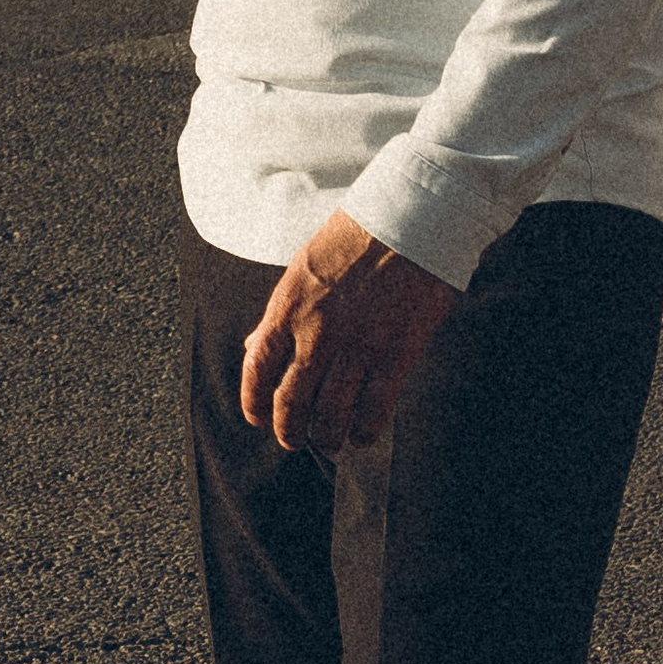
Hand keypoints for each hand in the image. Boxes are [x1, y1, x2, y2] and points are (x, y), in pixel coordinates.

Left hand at [239, 210, 458, 453]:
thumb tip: (253, 347)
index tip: (257, 418)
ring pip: (332, 415)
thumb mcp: (302, 269)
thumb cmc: (353, 238)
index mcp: (288, 305)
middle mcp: (317, 332)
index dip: (253, 401)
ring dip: (326, 437)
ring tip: (328, 442)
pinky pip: (374, 410)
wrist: (409, 221)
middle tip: (292, 439)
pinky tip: (361, 435)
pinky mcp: (394, 356)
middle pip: (291, 402)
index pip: (257, 367)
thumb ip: (278, 314)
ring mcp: (356, 347)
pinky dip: (364, 431)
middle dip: (288, 430)